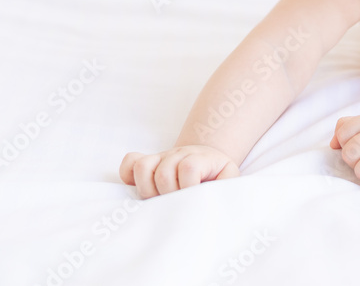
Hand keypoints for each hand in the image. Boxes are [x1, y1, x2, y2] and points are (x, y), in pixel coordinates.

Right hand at [119, 145, 239, 198]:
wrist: (210, 161)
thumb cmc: (219, 177)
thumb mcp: (230, 179)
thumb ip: (226, 187)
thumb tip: (212, 200)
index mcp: (202, 158)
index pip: (188, 167)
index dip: (188, 187)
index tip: (193, 201)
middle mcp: (179, 154)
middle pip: (163, 173)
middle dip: (168, 195)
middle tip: (176, 206)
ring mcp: (162, 157)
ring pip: (143, 166)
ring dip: (148, 189)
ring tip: (159, 201)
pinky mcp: (149, 162)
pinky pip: (129, 162)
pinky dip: (129, 177)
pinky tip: (141, 190)